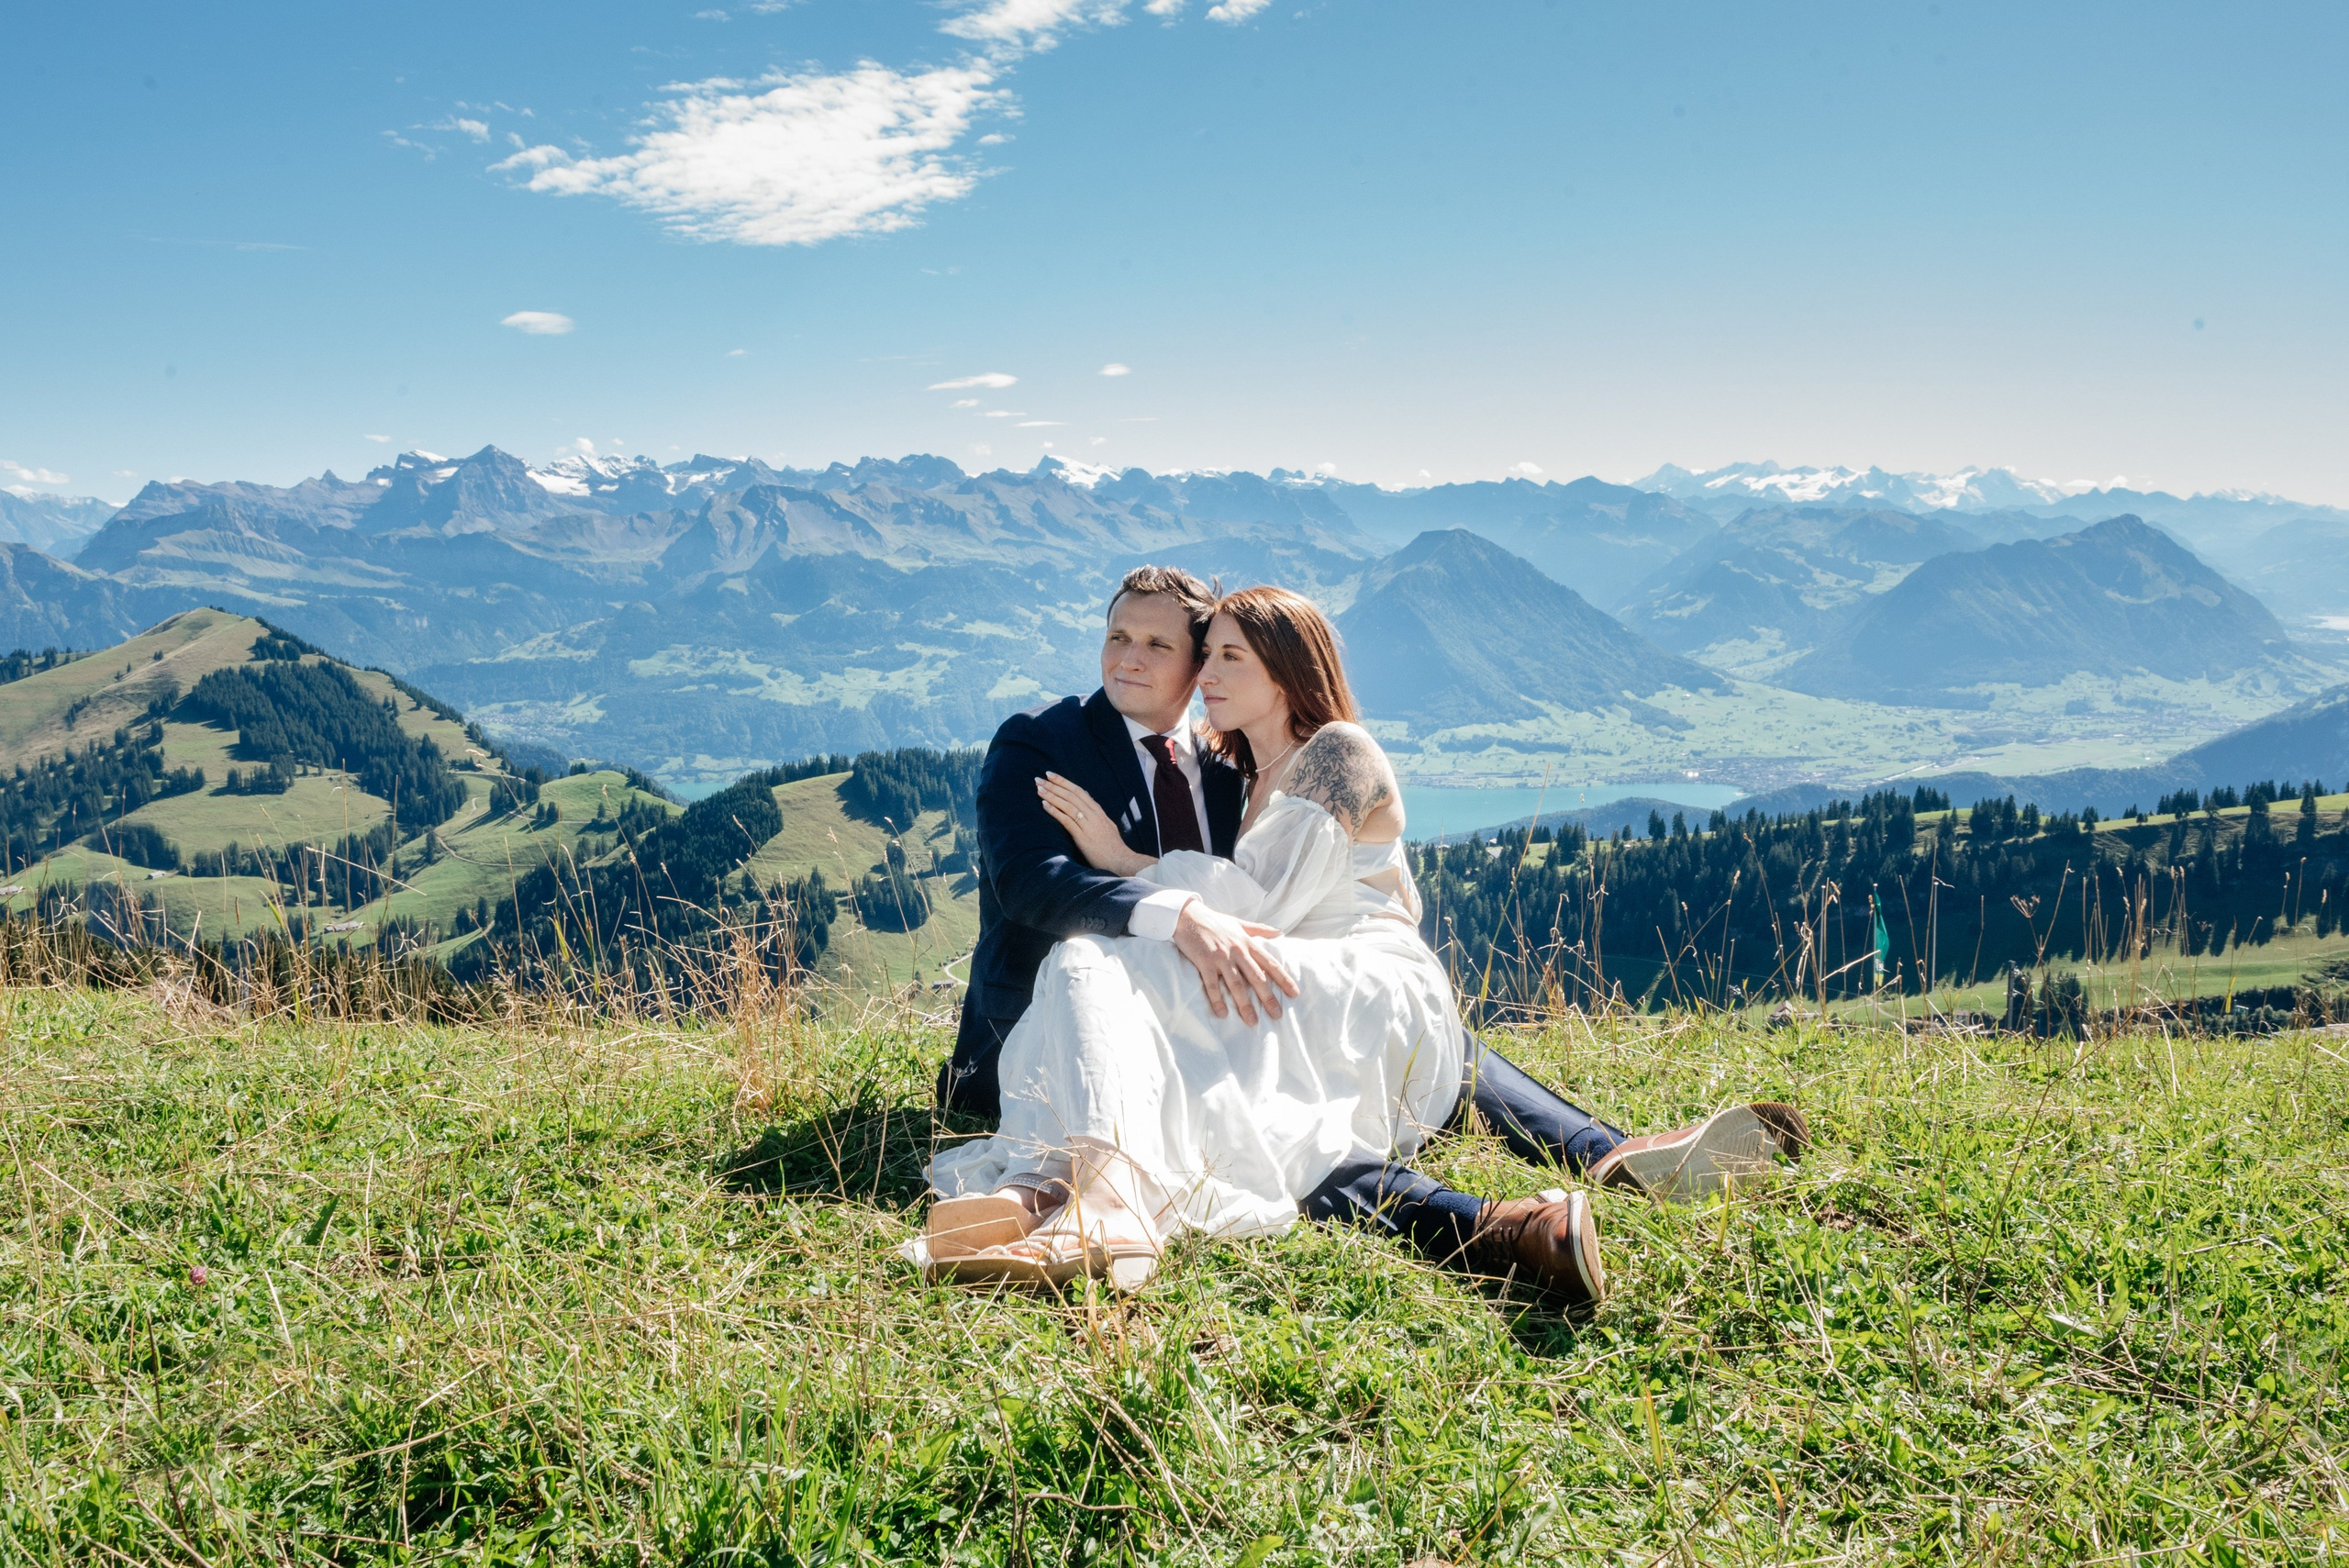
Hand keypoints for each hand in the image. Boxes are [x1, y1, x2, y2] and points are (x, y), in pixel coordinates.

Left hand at [1037, 772, 1152, 875]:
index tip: (1050, 775)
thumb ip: (1095, 810)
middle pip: (1071, 795)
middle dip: (1054, 785)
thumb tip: (1086, 795)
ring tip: (1039, 789)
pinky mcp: (1083, 837)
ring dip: (1052, 796)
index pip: (1078, 791)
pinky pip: (1067, 820)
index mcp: (1098, 811)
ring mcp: (1088, 825)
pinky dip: (1055, 811)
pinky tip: (1045, 805)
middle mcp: (1093, 815)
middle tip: (1039, 779)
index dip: (1063, 782)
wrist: (1121, 861)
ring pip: (1068, 805)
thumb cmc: (1112, 846)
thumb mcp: (1106, 823)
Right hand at [1172, 900, 1297, 1024]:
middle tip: (1277, 1015)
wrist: (1188, 916)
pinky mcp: (1204, 962)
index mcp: (1247, 943)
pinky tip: (1222, 1014)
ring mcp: (1220, 957)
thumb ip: (1260, 929)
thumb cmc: (1215, 921)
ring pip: (1236, 984)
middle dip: (1268, 997)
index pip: (1270, 964)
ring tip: (1252, 1021)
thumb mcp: (1240, 923)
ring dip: (1244, 1004)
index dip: (1283, 979)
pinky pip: (1212, 985)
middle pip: (1256, 977)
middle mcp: (1237, 951)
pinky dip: (1217, 999)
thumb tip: (1281, 932)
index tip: (1294, 994)